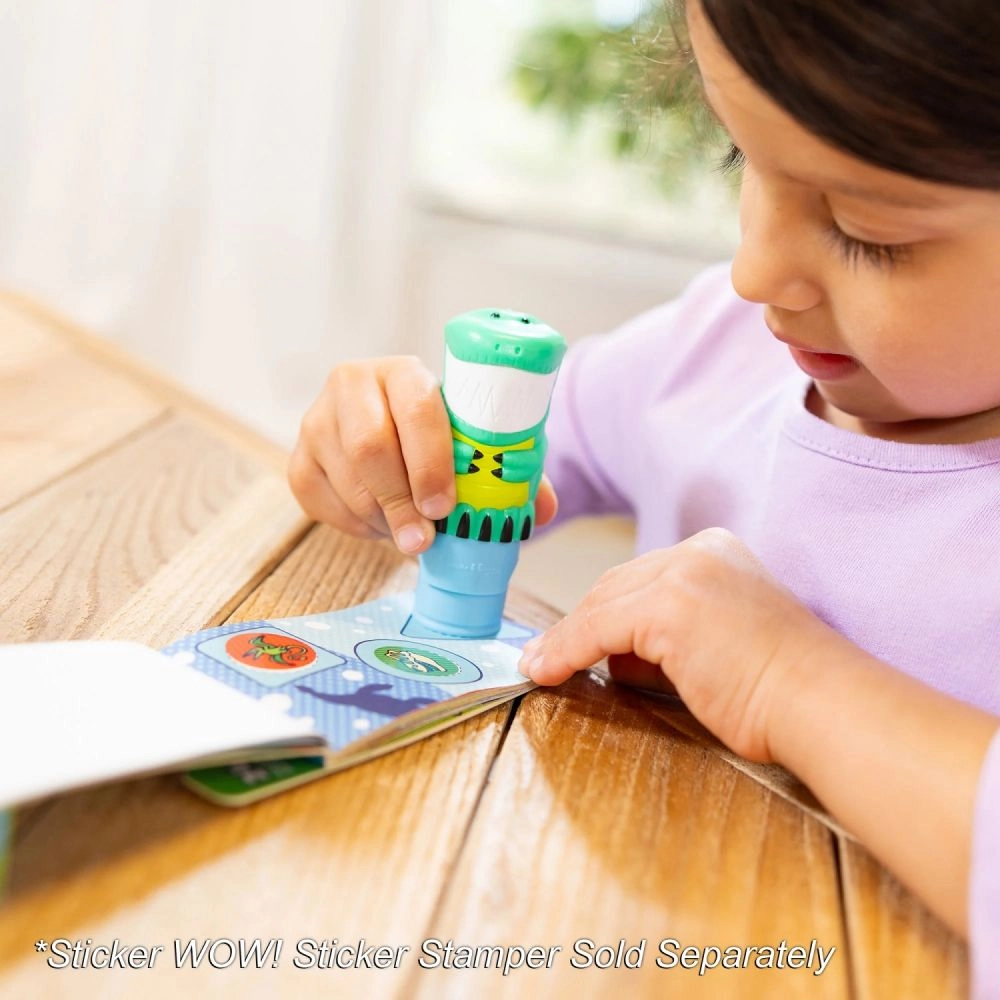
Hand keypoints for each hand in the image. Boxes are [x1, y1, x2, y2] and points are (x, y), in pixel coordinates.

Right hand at [289, 356, 557, 553]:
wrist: (387, 426)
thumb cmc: (438, 436)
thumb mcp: (473, 441)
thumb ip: (507, 470)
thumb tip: (539, 511)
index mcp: (404, 371)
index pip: (417, 407)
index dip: (431, 461)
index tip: (445, 506)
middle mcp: (352, 384)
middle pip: (369, 446)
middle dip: (401, 501)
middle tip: (425, 539)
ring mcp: (317, 420)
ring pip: (346, 480)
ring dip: (382, 519)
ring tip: (410, 535)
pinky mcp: (299, 459)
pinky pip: (322, 503)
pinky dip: (356, 526)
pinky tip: (381, 526)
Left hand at [518, 527, 841, 761]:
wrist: (824, 703)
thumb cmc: (783, 690)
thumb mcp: (722, 641)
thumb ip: (672, 634)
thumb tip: (616, 656)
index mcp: (716, 551)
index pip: (641, 578)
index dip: (602, 613)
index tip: (572, 638)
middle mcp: (698, 551)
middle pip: (616, 586)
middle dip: (580, 624)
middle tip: (547, 655)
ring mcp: (684, 574)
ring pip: (600, 607)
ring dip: (566, 641)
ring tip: (543, 666)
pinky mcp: (668, 607)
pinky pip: (595, 630)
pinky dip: (564, 650)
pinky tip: (544, 671)